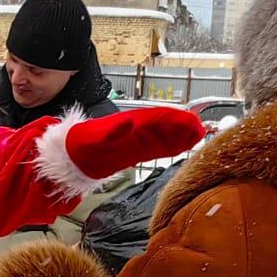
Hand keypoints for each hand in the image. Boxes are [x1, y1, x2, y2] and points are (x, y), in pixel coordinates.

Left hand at [64, 106, 205, 178]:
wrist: (76, 156)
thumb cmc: (86, 145)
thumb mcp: (98, 138)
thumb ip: (114, 132)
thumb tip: (128, 122)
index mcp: (130, 124)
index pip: (156, 119)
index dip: (174, 119)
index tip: (189, 120)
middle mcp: (137, 131)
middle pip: (163, 127)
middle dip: (181, 126)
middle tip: (200, 128)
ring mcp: (139, 141)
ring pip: (164, 137)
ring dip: (180, 135)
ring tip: (198, 134)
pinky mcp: (137, 152)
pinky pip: (158, 148)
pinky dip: (171, 146)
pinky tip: (184, 145)